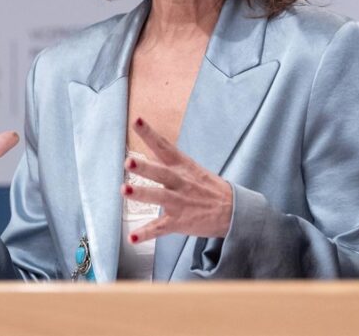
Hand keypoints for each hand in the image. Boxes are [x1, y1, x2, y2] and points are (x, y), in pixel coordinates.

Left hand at [122, 116, 232, 242]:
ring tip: (123, 191)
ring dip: (141, 194)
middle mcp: (180, 182)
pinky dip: (146, 234)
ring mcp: (179, 202)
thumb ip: (169, 161)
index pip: (164, 146)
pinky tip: (133, 238)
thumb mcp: (191, 168)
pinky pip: (161, 228)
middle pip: (160, 172)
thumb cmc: (208, 187)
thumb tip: (149, 147)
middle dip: (144, 168)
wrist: (234, 211)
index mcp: (182, 166)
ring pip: (158, 197)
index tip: (136, 120)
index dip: (150, 133)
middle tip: (128, 162)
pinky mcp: (179, 222)